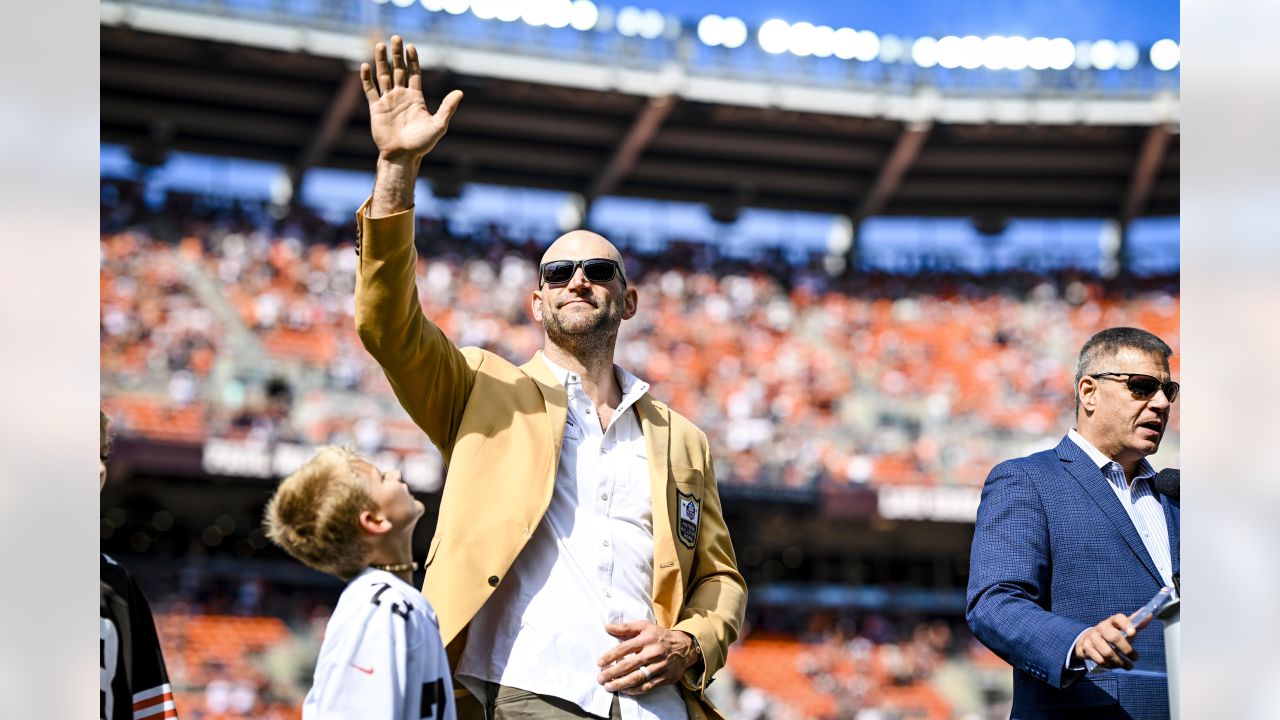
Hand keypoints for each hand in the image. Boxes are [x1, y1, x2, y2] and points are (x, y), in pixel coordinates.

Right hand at [361, 35, 461, 163]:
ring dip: (381, 61)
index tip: (411, 46)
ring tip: (380, 45)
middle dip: (396, 54)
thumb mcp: (439, 125)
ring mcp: (388, 101)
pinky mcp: (376, 109)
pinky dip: (367, 78)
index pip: (413, 73)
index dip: (412, 60)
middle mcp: (401, 96)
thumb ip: (448, 108)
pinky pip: (370, 90)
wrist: (403, 156)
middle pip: (397, 70)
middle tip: (396, 38)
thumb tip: (460, 92)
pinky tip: (366, 66)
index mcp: (415, 98)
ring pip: (383, 76)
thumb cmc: (422, 144)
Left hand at [596, 621, 695, 694]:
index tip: (599, 663)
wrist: (684, 647)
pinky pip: (647, 687)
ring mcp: (659, 666)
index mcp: (646, 638)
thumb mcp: (644, 626)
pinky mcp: (665, 678)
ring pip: (637, 678)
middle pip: (628, 665)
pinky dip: (634, 690)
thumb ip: (625, 628)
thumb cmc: (659, 636)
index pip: (624, 648)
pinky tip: (624, 690)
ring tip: (609, 686)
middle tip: (600, 678)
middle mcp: (653, 652)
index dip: (610, 656)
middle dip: (612, 673)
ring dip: (620, 684)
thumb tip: (606, 627)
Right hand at [1073, 613, 1140, 669]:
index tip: (1133, 633)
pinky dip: (1109, 665)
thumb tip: (1150, 614)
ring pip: (1108, 652)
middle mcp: (1101, 627)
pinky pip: (1100, 659)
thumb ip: (1137, 623)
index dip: (1126, 625)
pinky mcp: (1086, 647)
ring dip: (1120, 661)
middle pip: (1114, 637)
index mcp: (1112, 621)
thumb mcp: (1123, 629)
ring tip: (1128, 666)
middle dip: (1127, 650)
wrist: (1087, 639)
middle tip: (1135, 658)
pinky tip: (1114, 666)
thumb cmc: (1111, 634)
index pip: (1119, 619)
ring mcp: (1092, 637)